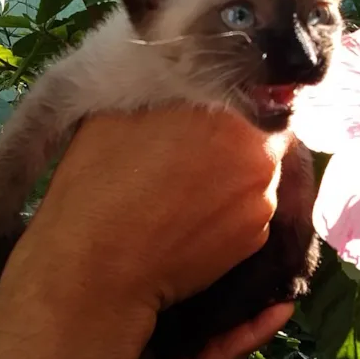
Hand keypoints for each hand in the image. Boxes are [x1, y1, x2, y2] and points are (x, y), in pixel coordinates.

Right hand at [22, 105, 289, 315]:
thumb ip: (167, 94)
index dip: (225, 103)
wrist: (96, 270)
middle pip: (257, 138)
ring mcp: (262, 206)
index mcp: (235, 118)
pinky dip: (225, 212)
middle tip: (185, 152)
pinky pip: (246, 214)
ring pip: (252, 177)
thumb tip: (184, 88)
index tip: (197, 117)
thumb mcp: (120, 112)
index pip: (252, 96)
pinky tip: (188, 218)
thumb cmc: (100, 182)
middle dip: (228, 142)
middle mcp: (263, 160)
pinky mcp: (253, 245)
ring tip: (182, 190)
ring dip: (229, 178)